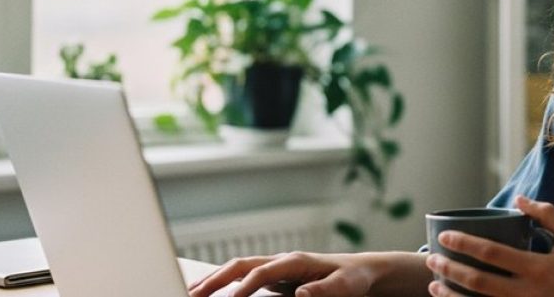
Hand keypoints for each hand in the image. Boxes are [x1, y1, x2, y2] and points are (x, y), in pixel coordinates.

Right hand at [187, 251, 380, 296]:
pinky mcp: (276, 278)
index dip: (244, 286)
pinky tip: (211, 292)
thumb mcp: (347, 285)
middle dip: (216, 278)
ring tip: (191, 292)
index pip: (262, 271)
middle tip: (193, 293)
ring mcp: (277, 268)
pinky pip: (244, 278)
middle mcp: (282, 261)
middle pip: (242, 265)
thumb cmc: (354, 277)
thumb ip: (325, 289)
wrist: (362, 271)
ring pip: (238, 270)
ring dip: (215, 279)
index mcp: (296, 260)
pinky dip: (226, 283)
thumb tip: (302, 293)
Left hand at [425, 196, 553, 296]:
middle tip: (432, 259)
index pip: (491, 253)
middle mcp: (527, 293)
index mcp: (537, 268)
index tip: (445, 236)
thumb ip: (546, 215)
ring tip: (434, 285)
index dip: (464, 244)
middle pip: (478, 282)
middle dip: (450, 269)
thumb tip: (518, 199)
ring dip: (452, 296)